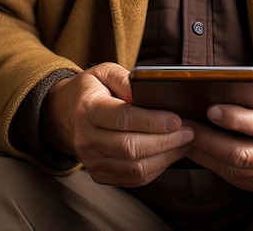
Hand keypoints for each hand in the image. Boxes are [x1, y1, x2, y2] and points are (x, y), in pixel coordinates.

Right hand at [41, 62, 194, 186]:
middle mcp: (87, 138)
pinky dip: (157, 168)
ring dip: (166, 157)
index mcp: (88, 109)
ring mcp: (92, 160)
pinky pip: (134, 178)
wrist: (63, 115)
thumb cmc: (90, 91)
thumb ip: (124, 78)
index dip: (153, 121)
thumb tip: (143, 89)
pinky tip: (169, 154)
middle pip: (131, 147)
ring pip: (135, 167)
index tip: (177, 119)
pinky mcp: (101, 175)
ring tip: (184, 143)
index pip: (123, 118)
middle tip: (189, 132)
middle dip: (166, 141)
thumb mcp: (103, 72)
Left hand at [186, 71, 252, 192]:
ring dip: (205, 153)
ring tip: (185, 135)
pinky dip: (212, 163)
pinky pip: (234, 177)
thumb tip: (246, 83)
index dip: (235, 119)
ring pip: (234, 169)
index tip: (211, 109)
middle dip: (209, 139)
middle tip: (186, 125)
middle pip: (242, 154)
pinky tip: (197, 149)